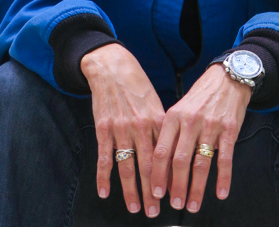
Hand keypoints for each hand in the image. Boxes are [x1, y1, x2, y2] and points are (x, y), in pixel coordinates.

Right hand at [81, 43, 166, 216]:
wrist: (112, 68)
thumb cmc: (138, 86)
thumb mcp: (157, 103)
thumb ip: (164, 128)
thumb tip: (173, 153)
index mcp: (159, 121)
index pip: (168, 156)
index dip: (172, 178)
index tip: (175, 195)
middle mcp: (142, 127)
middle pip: (149, 167)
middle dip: (153, 192)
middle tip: (156, 211)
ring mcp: (122, 129)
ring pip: (128, 166)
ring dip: (131, 190)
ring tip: (135, 208)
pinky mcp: (103, 128)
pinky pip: (105, 157)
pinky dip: (103, 177)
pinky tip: (104, 192)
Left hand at [150, 63, 251, 212]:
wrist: (226, 78)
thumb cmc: (199, 98)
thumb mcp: (179, 110)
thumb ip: (171, 135)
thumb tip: (161, 166)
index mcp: (173, 116)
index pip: (161, 150)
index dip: (157, 174)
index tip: (155, 192)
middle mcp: (190, 121)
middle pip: (180, 161)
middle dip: (176, 187)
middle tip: (174, 205)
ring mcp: (210, 126)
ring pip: (201, 163)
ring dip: (196, 188)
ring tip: (192, 206)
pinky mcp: (230, 129)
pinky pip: (225, 158)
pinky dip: (223, 178)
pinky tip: (221, 193)